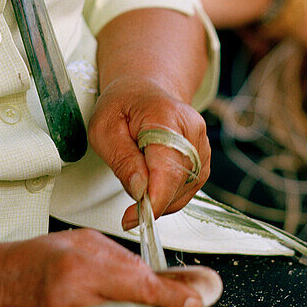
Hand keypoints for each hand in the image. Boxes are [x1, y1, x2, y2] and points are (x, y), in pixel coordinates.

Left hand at [87, 75, 210, 230]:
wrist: (143, 89)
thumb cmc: (122, 104)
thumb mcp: (104, 128)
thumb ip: (121, 160)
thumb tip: (140, 190)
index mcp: (166, 116)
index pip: (169, 168)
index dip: (153, 200)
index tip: (133, 218)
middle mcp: (191, 130)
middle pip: (178, 182)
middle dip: (152, 197)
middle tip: (129, 192)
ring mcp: (201, 144)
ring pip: (185, 190)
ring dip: (160, 196)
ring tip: (139, 174)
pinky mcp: (203, 158)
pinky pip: (189, 188)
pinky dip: (169, 193)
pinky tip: (152, 180)